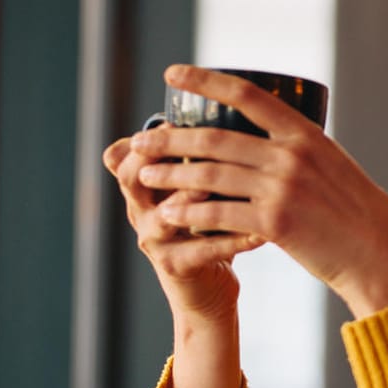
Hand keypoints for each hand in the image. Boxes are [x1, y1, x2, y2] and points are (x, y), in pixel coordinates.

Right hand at [103, 132, 259, 321]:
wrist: (209, 287)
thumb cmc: (210, 226)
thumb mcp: (200, 187)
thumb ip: (204, 154)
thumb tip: (230, 100)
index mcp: (145, 186)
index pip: (128, 153)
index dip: (147, 136)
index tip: (174, 118)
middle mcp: (142, 210)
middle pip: (132, 178)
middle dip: (158, 159)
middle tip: (193, 145)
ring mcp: (155, 240)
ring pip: (165, 215)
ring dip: (191, 198)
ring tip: (220, 186)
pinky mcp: (177, 266)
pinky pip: (202, 251)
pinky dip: (232, 240)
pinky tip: (259, 231)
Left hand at [128, 65, 387, 317]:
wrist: (377, 251)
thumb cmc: (352, 210)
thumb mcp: (330, 165)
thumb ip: (296, 150)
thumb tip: (260, 139)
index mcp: (304, 133)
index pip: (247, 94)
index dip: (206, 79)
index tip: (173, 73)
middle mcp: (291, 155)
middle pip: (215, 138)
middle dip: (170, 138)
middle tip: (140, 140)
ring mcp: (283, 188)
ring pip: (210, 175)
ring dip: (171, 174)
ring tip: (145, 174)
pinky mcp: (275, 223)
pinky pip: (219, 214)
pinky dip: (189, 213)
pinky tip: (168, 214)